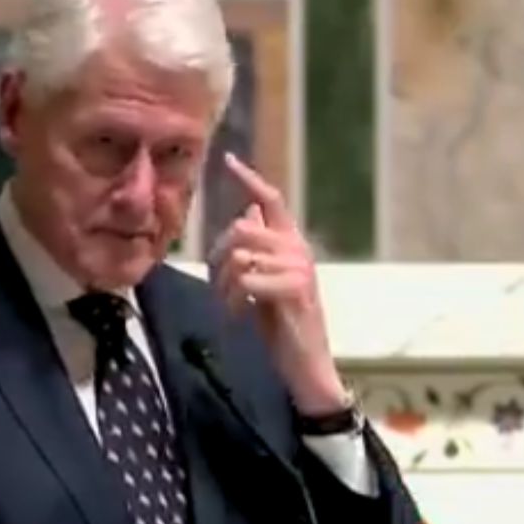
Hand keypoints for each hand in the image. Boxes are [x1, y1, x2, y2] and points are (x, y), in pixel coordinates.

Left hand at [208, 153, 349, 414]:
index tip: (228, 160)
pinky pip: (247, 280)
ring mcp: (299, 267)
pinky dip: (235, 301)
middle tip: (217, 288)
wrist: (305, 363)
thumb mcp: (266, 279)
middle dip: (218, 257)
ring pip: (240, 255)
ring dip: (224, 286)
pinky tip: (242, 316)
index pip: (271, 200)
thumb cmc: (283, 324)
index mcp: (291, 243)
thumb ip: (260, 247)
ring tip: (232, 307)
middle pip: (241, 228)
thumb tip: (249, 211)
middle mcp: (297, 248)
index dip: (250, 179)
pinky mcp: (295, 288)